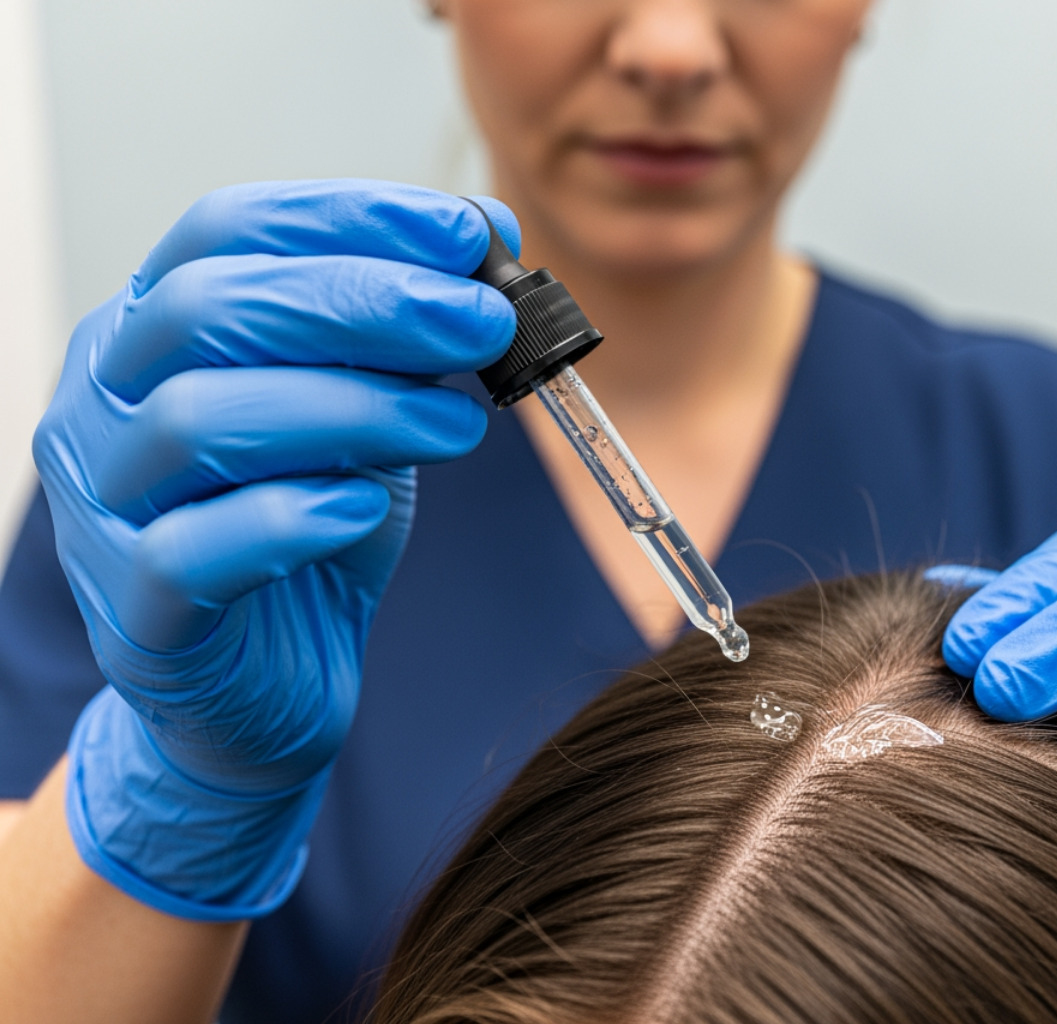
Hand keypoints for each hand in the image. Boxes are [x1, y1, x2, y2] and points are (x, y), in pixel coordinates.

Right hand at [33, 180, 517, 919]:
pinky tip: (367, 509)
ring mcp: (105, 507)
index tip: (468, 230)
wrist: (273, 686)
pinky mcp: (137, 613)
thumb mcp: (372, 415)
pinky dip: (290, 519)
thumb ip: (408, 338)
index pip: (227, 230)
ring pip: (198, 419)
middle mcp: (104, 401)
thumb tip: (487, 234)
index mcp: (156, 330)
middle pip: (209, 308)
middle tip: (482, 322)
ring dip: (353, 409)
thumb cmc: (314, 527)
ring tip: (461, 424)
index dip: (348, 216)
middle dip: (365, 302)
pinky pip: (192, 551)